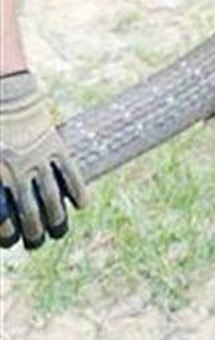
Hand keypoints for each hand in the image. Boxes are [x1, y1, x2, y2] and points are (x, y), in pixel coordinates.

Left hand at [0, 72, 86, 250]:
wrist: (8, 97)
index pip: (4, 221)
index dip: (8, 236)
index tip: (11, 240)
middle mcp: (18, 173)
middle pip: (31, 216)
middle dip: (35, 235)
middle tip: (36, 243)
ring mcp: (39, 160)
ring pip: (53, 200)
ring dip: (58, 221)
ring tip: (59, 231)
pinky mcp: (56, 146)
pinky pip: (71, 174)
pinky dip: (78, 191)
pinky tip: (82, 205)